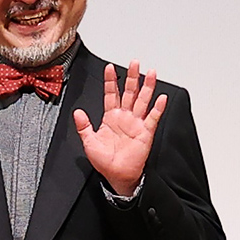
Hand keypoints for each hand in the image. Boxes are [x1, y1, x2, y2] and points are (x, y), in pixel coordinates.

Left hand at [73, 60, 166, 196]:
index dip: (110, 81)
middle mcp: (125, 117)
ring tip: (151, 74)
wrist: (118, 175)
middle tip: (134, 63)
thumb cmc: (105, 161)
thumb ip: (83, 126)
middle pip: (129, 92)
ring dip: (147, 87)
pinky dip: (158, 108)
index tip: (109, 67)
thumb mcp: (89, 142)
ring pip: (142, 101)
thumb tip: (78, 112)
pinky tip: (161, 98)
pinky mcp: (146, 132)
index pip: (111, 94)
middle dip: (132, 77)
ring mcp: (136, 123)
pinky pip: (153, 118)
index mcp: (111, 117)